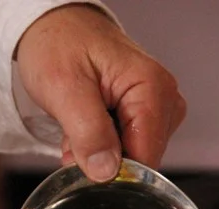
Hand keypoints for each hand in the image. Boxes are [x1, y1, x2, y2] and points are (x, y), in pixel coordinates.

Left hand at [16, 4, 185, 181]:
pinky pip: (125, 149)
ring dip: (97, 153)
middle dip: (102, 160)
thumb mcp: (64, 87)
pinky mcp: (144, 116)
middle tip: (73, 135)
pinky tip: (85, 127)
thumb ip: (88, 132)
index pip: (146, 158)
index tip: (82, 159)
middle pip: (140, 161)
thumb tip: (107, 171)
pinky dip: (99, 146)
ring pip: (130, 158)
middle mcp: (164, 100)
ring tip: (76, 126)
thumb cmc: (59, 44)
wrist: (54, 27)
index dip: (113, 171)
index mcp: (153, 89)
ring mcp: (157, 109)